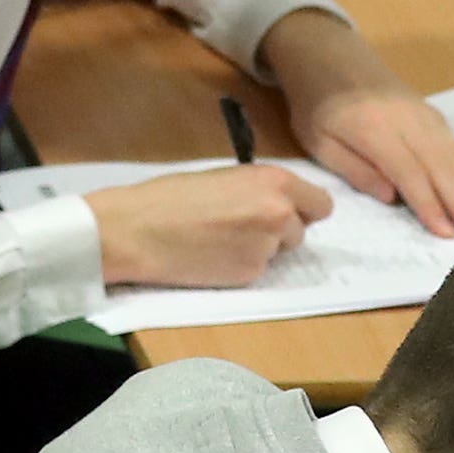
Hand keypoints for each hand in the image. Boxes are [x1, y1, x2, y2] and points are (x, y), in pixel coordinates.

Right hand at [84, 164, 331, 285]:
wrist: (132, 230)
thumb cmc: (168, 197)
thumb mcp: (224, 178)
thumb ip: (260, 191)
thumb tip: (284, 205)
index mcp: (275, 183)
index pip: (322, 205)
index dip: (304, 210)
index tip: (289, 212)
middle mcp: (279, 214)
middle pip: (302, 230)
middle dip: (280, 230)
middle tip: (240, 225)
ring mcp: (267, 247)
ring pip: (280, 252)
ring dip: (260, 248)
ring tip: (219, 239)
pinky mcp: (251, 274)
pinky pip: (259, 270)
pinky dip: (241, 265)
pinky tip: (210, 256)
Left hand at [265, 9, 453, 240]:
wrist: (329, 54)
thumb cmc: (317, 103)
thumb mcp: (318, 141)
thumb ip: (354, 169)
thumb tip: (391, 197)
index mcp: (373, 127)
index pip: (408, 171)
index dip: (429, 203)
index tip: (446, 232)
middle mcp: (408, 120)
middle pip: (441, 166)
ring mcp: (426, 115)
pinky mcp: (435, 116)